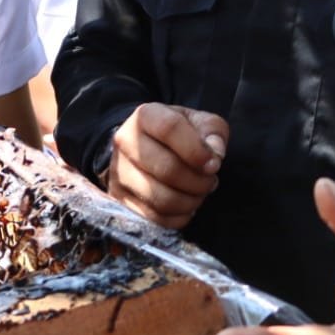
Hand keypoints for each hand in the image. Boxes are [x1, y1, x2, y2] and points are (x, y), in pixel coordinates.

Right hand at [105, 103, 227, 228]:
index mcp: (145, 117)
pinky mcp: (120, 198)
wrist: (142, 146)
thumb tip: (215, 155)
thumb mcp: (198, 123)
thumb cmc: (177, 134)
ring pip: (162, 198)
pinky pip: (156, 218)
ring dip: (191, 201)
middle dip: (199, 181)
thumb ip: (212, 132)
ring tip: (199, 192)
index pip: (169, 129)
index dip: (197, 150)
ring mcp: (119, 172)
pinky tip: (186, 205)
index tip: (214, 163)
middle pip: (167, 169)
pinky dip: (179, 216)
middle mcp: (125, 142)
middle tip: (210, 181)